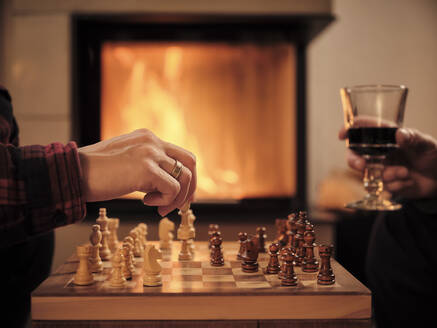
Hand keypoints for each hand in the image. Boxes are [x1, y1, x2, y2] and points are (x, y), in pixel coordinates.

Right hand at [78, 129, 195, 215]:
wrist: (72, 173)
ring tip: (158, 208)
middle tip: (178, 206)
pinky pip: (172, 188)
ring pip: (184, 177)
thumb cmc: (96, 174)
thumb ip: (148, 168)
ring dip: (176, 199)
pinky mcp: (145, 168)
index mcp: (148, 138)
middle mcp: (152, 141)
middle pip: (190, 162)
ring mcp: (149, 153)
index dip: (184, 178)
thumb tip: (167, 188)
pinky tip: (146, 203)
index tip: (176, 197)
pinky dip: (165, 200)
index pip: (180, 155)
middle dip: (190, 187)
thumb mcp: (127, 164)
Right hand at [339, 127, 436, 198]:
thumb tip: (399, 134)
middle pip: (354, 154)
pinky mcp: (385, 183)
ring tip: (405, 173)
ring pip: (368, 173)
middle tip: (362, 165)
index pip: (363, 129)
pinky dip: (395, 185)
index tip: (342, 135)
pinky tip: (408, 181)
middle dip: (354, 161)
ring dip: (386, 175)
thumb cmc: (432, 155)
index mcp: (386, 136)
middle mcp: (379, 151)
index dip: (349, 129)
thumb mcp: (427, 144)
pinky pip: (381, 186)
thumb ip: (413, 138)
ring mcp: (380, 167)